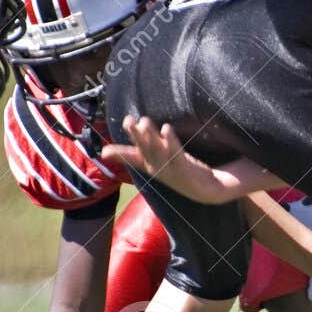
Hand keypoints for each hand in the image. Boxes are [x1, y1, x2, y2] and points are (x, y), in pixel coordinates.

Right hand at [101, 116, 239, 204]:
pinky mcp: (186, 170)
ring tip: (144, 121)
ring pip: (158, 151)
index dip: (119, 153)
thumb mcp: (158, 159)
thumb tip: (121, 141)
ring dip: (150, 137)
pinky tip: (166, 129)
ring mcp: (171, 170)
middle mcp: (158, 168)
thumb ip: (141, 148)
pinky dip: (171, 142)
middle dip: (136, 136)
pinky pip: (177, 154)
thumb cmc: (180, 170)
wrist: (206, 190)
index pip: (132, 157)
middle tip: (128, 121)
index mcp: (150, 165)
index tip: (105, 151)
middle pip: (145, 150)